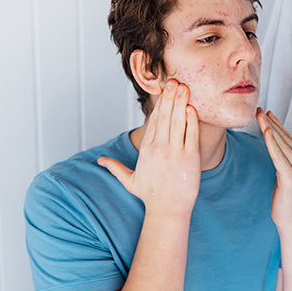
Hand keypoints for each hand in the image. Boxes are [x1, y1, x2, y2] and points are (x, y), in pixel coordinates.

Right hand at [98, 80, 200, 217]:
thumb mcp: (129, 181)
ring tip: (184, 87)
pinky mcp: (189, 158)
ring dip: (180, 102)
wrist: (168, 210)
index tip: (164, 91)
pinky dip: (191, 120)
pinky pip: (190, 134)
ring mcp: (174, 152)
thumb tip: (100, 162)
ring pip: (177, 121)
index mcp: (146, 150)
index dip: (159, 105)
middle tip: (174, 80)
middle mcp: (159, 148)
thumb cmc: (152, 196)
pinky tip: (191, 107)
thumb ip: (115, 168)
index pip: (153, 122)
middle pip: (164, 117)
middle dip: (169, 97)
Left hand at [256, 108, 291, 229]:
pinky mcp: (290, 177)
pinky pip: (278, 156)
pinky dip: (271, 142)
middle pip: (285, 138)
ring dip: (269, 128)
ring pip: (281, 144)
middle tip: (258, 110)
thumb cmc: (291, 200)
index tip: (266, 113)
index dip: (277, 124)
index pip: (289, 137)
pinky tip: (265, 132)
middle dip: (271, 122)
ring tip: (258, 116)